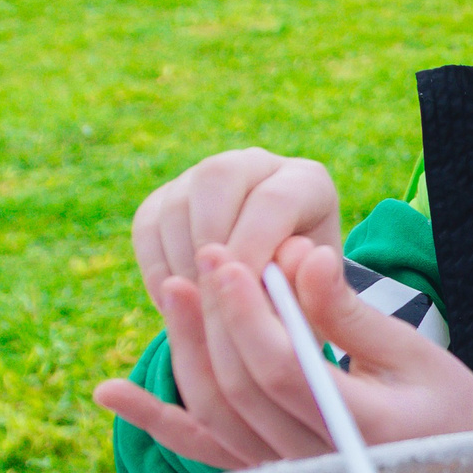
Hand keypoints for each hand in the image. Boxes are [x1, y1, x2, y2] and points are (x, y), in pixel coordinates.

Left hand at [95, 238, 472, 469]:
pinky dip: (158, 422)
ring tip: (174, 291)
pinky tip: (112, 391)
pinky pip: (205, 451)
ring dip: (187, 352)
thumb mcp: (415, 355)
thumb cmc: (456, 410)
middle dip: (215, 319)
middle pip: (240, 389)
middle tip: (200, 260)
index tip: (226, 258)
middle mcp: (318, 464)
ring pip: (217, 415)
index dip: (247, 311)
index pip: (281, 368)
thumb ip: (349, 311)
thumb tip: (300, 257)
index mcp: (361, 431)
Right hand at [130, 147, 342, 298]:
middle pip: (217, 177)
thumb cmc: (308, 302)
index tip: (241, 294)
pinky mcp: (167, 198)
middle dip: (208, 241)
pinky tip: (176, 304)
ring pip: (176, 201)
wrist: (279, 298)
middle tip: (210, 295)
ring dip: (181, 259)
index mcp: (307, 182)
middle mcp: (256, 165)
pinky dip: (155, 266)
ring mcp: (207, 178)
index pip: (274, 200)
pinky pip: (147, 224)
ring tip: (198, 307)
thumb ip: (324, 291)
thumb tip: (315, 260)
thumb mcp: (324, 304)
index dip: (252, 247)